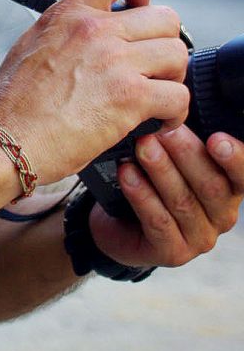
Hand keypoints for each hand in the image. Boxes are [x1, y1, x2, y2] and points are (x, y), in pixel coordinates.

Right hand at [0, 0, 189, 186]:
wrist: (2, 139)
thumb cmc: (12, 104)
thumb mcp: (34, 44)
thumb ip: (69, 31)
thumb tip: (90, 35)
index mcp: (70, 13)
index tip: (140, 6)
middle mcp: (95, 30)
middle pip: (165, 19)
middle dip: (164, 44)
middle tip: (151, 66)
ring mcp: (114, 62)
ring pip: (178, 55)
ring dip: (172, 78)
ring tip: (157, 95)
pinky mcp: (129, 98)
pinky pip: (178, 97)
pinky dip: (175, 113)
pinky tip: (160, 121)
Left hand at [89, 126, 243, 267]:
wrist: (118, 222)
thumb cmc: (152, 178)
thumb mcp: (174, 155)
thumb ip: (184, 135)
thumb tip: (178, 97)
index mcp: (231, 187)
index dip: (235, 157)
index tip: (216, 138)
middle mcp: (222, 214)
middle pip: (211, 185)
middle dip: (187, 154)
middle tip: (165, 130)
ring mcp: (199, 237)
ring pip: (183, 201)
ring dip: (161, 171)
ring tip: (142, 147)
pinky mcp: (173, 252)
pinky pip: (158, 221)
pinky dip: (142, 195)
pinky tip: (128, 175)